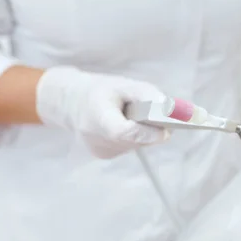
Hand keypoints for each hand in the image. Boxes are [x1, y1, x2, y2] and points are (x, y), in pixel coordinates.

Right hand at [36, 66, 169, 158]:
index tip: (167, 129)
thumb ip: (147, 95)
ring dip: (144, 132)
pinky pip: (130, 146)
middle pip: (136, 140)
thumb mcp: (122, 85)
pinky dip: (135, 136)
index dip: (148, 133)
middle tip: (160, 116)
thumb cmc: (99, 91)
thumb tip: (170, 108)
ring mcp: (101, 151)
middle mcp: (97, 140)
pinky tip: (127, 124)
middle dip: (152, 129)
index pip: (125, 133)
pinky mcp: (105, 155)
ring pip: (136, 144)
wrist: (70, 102)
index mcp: (97, 119)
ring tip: (137, 116)